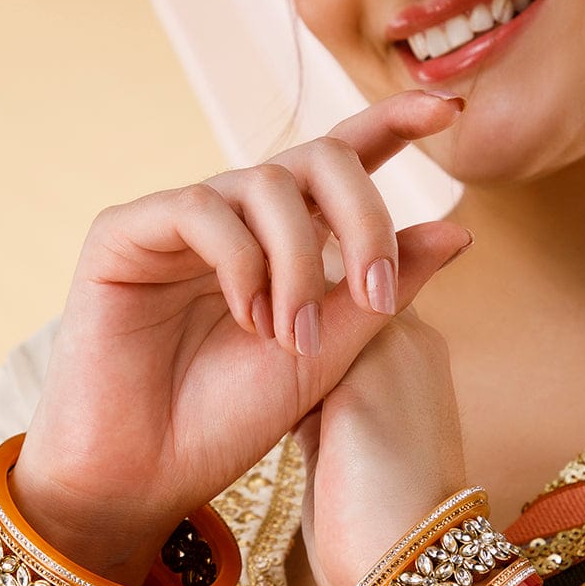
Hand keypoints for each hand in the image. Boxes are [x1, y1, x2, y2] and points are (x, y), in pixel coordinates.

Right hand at [10, 92, 470, 583]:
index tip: (450, 111)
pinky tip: (247, 319)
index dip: (393, 126)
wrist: (146, 473)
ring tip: (294, 337)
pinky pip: (201, 209)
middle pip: (316, 159)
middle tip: (374, 292)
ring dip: (299, 260)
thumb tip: (460, 231)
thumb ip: (384, 292)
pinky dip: (242, 263)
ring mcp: (179, 220)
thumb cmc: (229, 420)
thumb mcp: (329, 355)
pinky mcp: (125, 231)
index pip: (341, 163)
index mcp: (284, 241)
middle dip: (362, 216)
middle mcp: (235, 219)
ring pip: (263, 183)